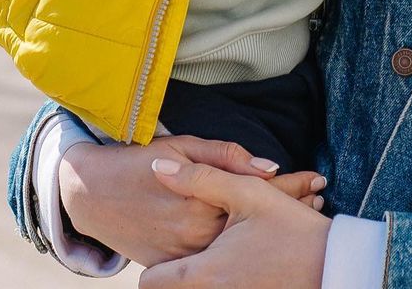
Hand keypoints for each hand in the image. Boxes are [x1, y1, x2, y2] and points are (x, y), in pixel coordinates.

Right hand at [59, 134, 324, 266]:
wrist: (91, 195)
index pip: (258, 193)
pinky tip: (261, 239)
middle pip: (254, 220)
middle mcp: (197, 233)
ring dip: (270, 230)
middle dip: (289, 209)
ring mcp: (185, 254)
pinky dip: (240, 247)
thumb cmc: (141, 162)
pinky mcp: (173, 266)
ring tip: (304, 217)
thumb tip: (270, 167)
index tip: (319, 179)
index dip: (292, 186)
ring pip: (239, 242)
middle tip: (321, 201)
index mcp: (203, 200)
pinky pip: (213, 257)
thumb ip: (228, 157)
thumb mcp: (184, 145)